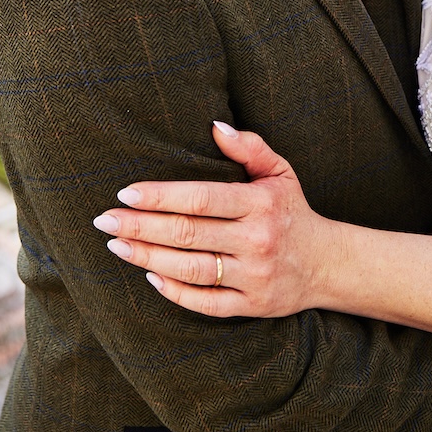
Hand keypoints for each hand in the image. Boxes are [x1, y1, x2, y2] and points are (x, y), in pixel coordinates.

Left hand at [92, 125, 333, 316]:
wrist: (327, 263)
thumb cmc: (291, 210)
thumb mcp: (280, 171)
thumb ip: (249, 147)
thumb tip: (214, 125)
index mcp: (260, 202)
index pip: (201, 198)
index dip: (160, 196)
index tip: (126, 194)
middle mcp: (257, 239)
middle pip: (188, 234)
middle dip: (141, 227)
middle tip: (104, 220)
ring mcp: (255, 276)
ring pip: (192, 269)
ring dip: (148, 257)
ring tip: (117, 245)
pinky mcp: (252, 305)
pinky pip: (207, 303)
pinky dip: (175, 292)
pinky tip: (149, 276)